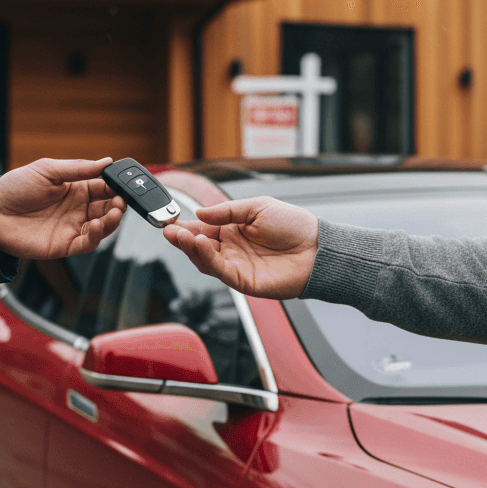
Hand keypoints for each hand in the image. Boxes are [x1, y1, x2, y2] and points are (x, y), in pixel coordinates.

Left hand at [0, 158, 124, 258]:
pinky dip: (97, 236)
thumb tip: (107, 162)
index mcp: (75, 188)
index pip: (104, 187)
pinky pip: (87, 243)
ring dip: (113, 220)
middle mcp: (77, 209)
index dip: (116, 186)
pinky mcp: (64, 245)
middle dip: (118, 205)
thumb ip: (79, 168)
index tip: (124, 184)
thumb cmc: (15, 188)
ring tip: (114, 212)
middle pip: (108, 208)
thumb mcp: (48, 169)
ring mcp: (71, 227)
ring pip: (103, 227)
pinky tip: (97, 225)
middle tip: (121, 200)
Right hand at [163, 196, 318, 298]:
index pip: (203, 228)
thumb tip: (200, 213)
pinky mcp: (242, 281)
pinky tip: (201, 244)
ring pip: (204, 260)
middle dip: (182, 238)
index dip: (186, 225)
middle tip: (169, 229)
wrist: (317, 250)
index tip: (170, 219)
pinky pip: (219, 270)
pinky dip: (207, 257)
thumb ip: (227, 211)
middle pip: (198, 246)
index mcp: (234, 230)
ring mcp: (236, 265)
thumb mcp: (258, 207)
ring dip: (190, 247)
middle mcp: (232, 249)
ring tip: (181, 235)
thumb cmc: (294, 227)